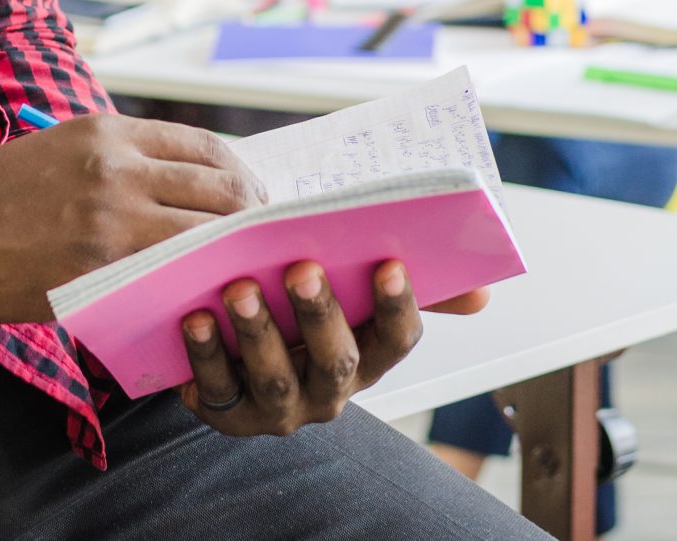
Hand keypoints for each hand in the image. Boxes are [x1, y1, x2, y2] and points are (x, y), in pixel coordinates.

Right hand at [0, 115, 263, 321]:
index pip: (203, 145)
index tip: (252, 197)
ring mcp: (110, 218)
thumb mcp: (56, 152)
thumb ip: (115, 163)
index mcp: (107, 131)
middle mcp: (118, 166)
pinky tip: (203, 297)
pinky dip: (195, 283)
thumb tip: (177, 191)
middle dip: (251, 215)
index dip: (239, 173)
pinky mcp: (96, 267)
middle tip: (261, 242)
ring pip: (206, 232)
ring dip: (232, 253)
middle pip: (221, 186)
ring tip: (240, 274)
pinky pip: (169, 274)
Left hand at [176, 261, 490, 436]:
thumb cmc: (306, 312)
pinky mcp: (229, 412)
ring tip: (239, 289)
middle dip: (320, 315)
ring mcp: (279, 408)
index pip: (396, 340)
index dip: (395, 306)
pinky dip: (204, 355)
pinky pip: (217, 388)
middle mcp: (330, 392)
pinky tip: (193, 318)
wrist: (239, 356)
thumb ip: (412, 291)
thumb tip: (483, 292)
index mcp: (369, 358)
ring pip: (275, 377)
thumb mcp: (356, 300)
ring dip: (258, 332)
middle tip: (301, 267)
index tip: (388, 264)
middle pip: (335, 360)